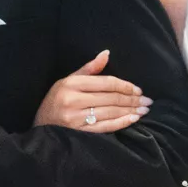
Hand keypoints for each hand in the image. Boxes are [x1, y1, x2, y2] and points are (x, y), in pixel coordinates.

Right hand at [33, 50, 149, 131]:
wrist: (40, 127)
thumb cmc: (56, 101)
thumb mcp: (67, 81)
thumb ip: (89, 69)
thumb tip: (106, 53)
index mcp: (71, 84)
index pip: (106, 82)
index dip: (125, 85)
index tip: (138, 90)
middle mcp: (73, 100)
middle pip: (111, 97)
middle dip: (132, 99)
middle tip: (147, 101)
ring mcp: (75, 118)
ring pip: (110, 112)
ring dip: (130, 111)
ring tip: (144, 110)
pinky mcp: (79, 133)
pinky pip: (105, 127)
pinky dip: (121, 123)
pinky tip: (133, 120)